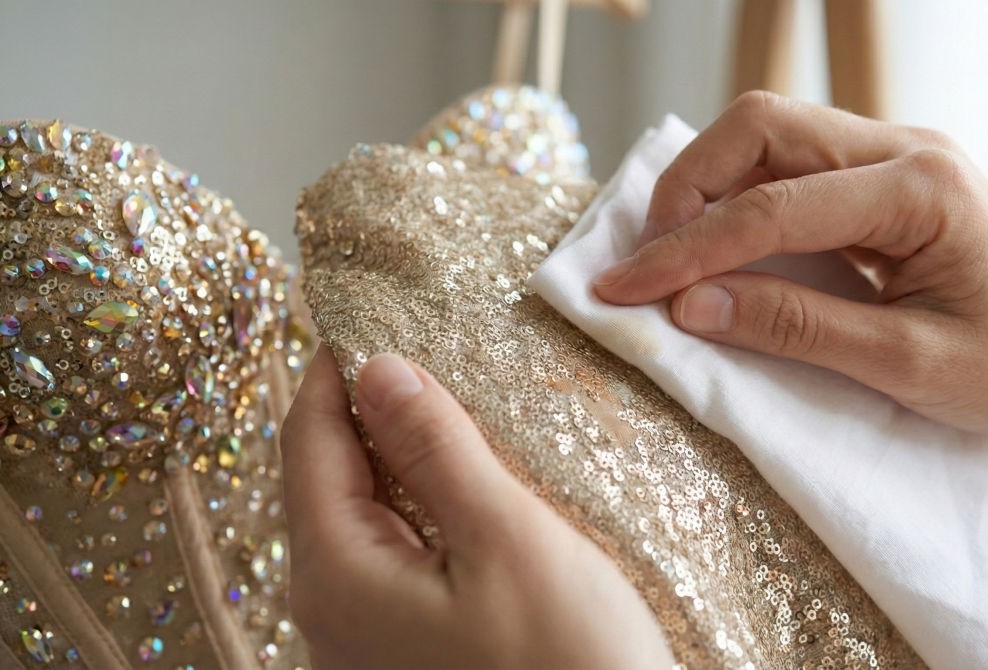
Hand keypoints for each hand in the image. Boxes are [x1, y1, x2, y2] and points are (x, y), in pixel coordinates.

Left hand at [281, 347, 673, 669]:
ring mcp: (364, 637)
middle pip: (325, 477)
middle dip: (364, 406)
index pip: (307, 440)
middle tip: (417, 346)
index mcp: (338, 575)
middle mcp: (331, 610)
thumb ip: (436, 451)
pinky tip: (462, 482)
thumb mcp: (508, 541)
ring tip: (446, 403)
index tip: (363, 312)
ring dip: (395, 453)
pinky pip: (390, 552)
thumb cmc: (569, 666)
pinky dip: (416, 501)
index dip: (331, 369)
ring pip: (360, 514)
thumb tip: (378, 370)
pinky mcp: (404, 649)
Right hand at [593, 91, 987, 510]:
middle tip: (647, 261)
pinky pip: (794, 166)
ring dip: (709, 186)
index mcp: (920, 187)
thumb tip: (691, 308)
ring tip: (671, 254)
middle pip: (763, 124)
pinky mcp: (886, 179)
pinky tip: (720, 244)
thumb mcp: (905, 364)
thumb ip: (796, 328)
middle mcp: (906, 149)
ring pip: (772, 134)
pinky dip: (742, 198)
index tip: (621, 289)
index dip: (686, 250)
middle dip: (689, 186)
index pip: (772, 205)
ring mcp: (897, 156)